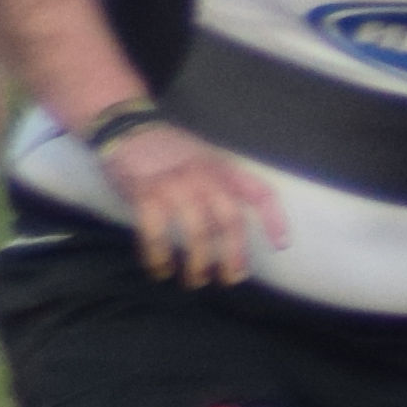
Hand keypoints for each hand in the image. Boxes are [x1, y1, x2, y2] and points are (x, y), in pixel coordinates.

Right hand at [98, 118, 283, 285]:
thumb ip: (221, 185)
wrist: (126, 126)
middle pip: (230, 221)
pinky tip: (160, 269)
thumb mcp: (206, 159)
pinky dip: (159, 256)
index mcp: (224, 169)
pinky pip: (155, 233)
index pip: (261, 193)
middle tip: (231, 279)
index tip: (280, 246)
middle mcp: (205, 177)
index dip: (274, 219)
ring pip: (198, 232)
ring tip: (195, 280)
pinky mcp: (145, 194)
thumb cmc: (170, 150)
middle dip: (234, 255)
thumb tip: (231, 226)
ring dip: (198, 262)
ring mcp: (175, 185)